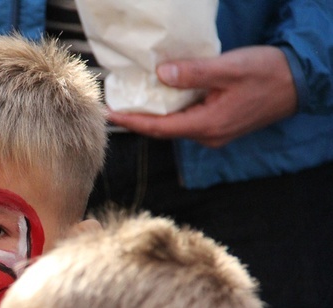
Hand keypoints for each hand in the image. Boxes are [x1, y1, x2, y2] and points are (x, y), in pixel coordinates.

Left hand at [107, 46, 297, 147]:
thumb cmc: (268, 74)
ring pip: (176, 124)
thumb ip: (194, 73)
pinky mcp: (219, 124)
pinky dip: (172, 109)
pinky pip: (188, 119)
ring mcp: (214, 132)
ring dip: (154, 113)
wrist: (301, 83)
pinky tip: (162, 96)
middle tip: (115, 104)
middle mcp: (208, 135)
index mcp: (207, 126)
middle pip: (163, 129)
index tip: (109, 114)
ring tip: (132, 99)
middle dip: (138, 118)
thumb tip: (162, 75)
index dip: (131, 122)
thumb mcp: (229, 69)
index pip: (158, 128)